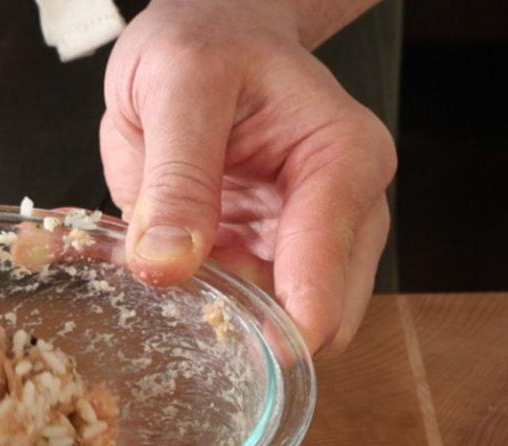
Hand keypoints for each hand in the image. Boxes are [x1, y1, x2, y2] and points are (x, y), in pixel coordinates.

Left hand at [101, 0, 396, 354]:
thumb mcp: (180, 88)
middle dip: (254, 335)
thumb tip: (167, 267)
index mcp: (343, 163)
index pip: (327, 271)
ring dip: (221, 325)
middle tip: (185, 322)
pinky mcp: (258, 256)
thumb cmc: (204, 41)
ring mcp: (299, 241)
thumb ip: (177, 180)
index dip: (285, 326)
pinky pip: (236, 309)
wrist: (204, 32)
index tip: (239, 351)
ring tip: (166, 287)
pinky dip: (199, 308)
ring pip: (275, 325)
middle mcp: (339, 212)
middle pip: (318, 318)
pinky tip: (164, 280)